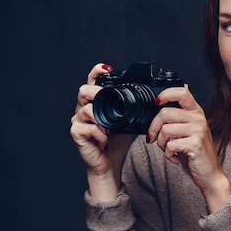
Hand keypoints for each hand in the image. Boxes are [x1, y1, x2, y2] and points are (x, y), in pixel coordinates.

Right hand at [70, 63, 131, 200]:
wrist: (109, 162)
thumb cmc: (117, 141)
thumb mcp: (128, 120)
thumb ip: (131, 108)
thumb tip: (153, 98)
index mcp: (96, 103)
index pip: (93, 82)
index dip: (97, 72)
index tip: (106, 68)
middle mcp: (83, 109)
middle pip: (84, 91)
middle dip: (98, 94)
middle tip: (110, 104)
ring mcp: (78, 121)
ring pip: (86, 109)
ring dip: (102, 119)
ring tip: (110, 130)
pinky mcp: (77, 133)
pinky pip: (88, 127)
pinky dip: (100, 133)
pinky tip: (106, 139)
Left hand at [146, 86, 230, 212]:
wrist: (210, 173)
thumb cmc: (196, 151)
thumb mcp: (189, 129)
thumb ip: (181, 113)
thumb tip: (174, 91)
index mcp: (196, 112)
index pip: (181, 92)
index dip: (165, 94)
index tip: (156, 103)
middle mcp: (199, 118)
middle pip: (165, 113)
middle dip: (154, 128)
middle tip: (155, 138)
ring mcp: (198, 131)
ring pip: (165, 130)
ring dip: (161, 143)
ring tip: (168, 149)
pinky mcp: (195, 144)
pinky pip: (170, 145)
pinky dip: (168, 154)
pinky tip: (175, 157)